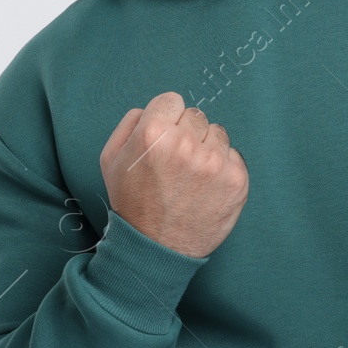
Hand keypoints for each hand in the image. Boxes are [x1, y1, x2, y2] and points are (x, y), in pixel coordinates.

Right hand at [99, 92, 248, 258]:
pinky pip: (234, 155)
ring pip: (217, 133)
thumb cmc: (133, 203)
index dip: (166, 118)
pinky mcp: (236, 180)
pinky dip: (223, 167)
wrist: (155, 248)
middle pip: (196, 116)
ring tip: (191, 176)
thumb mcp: (111, 159)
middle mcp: (186, 144)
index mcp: (153, 133)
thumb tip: (153, 108)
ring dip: (207, 149)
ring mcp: (214, 163)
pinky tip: (206, 186)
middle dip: (186, 133)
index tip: (165, 138)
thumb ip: (131, 123)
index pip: (172, 100)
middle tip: (176, 162)